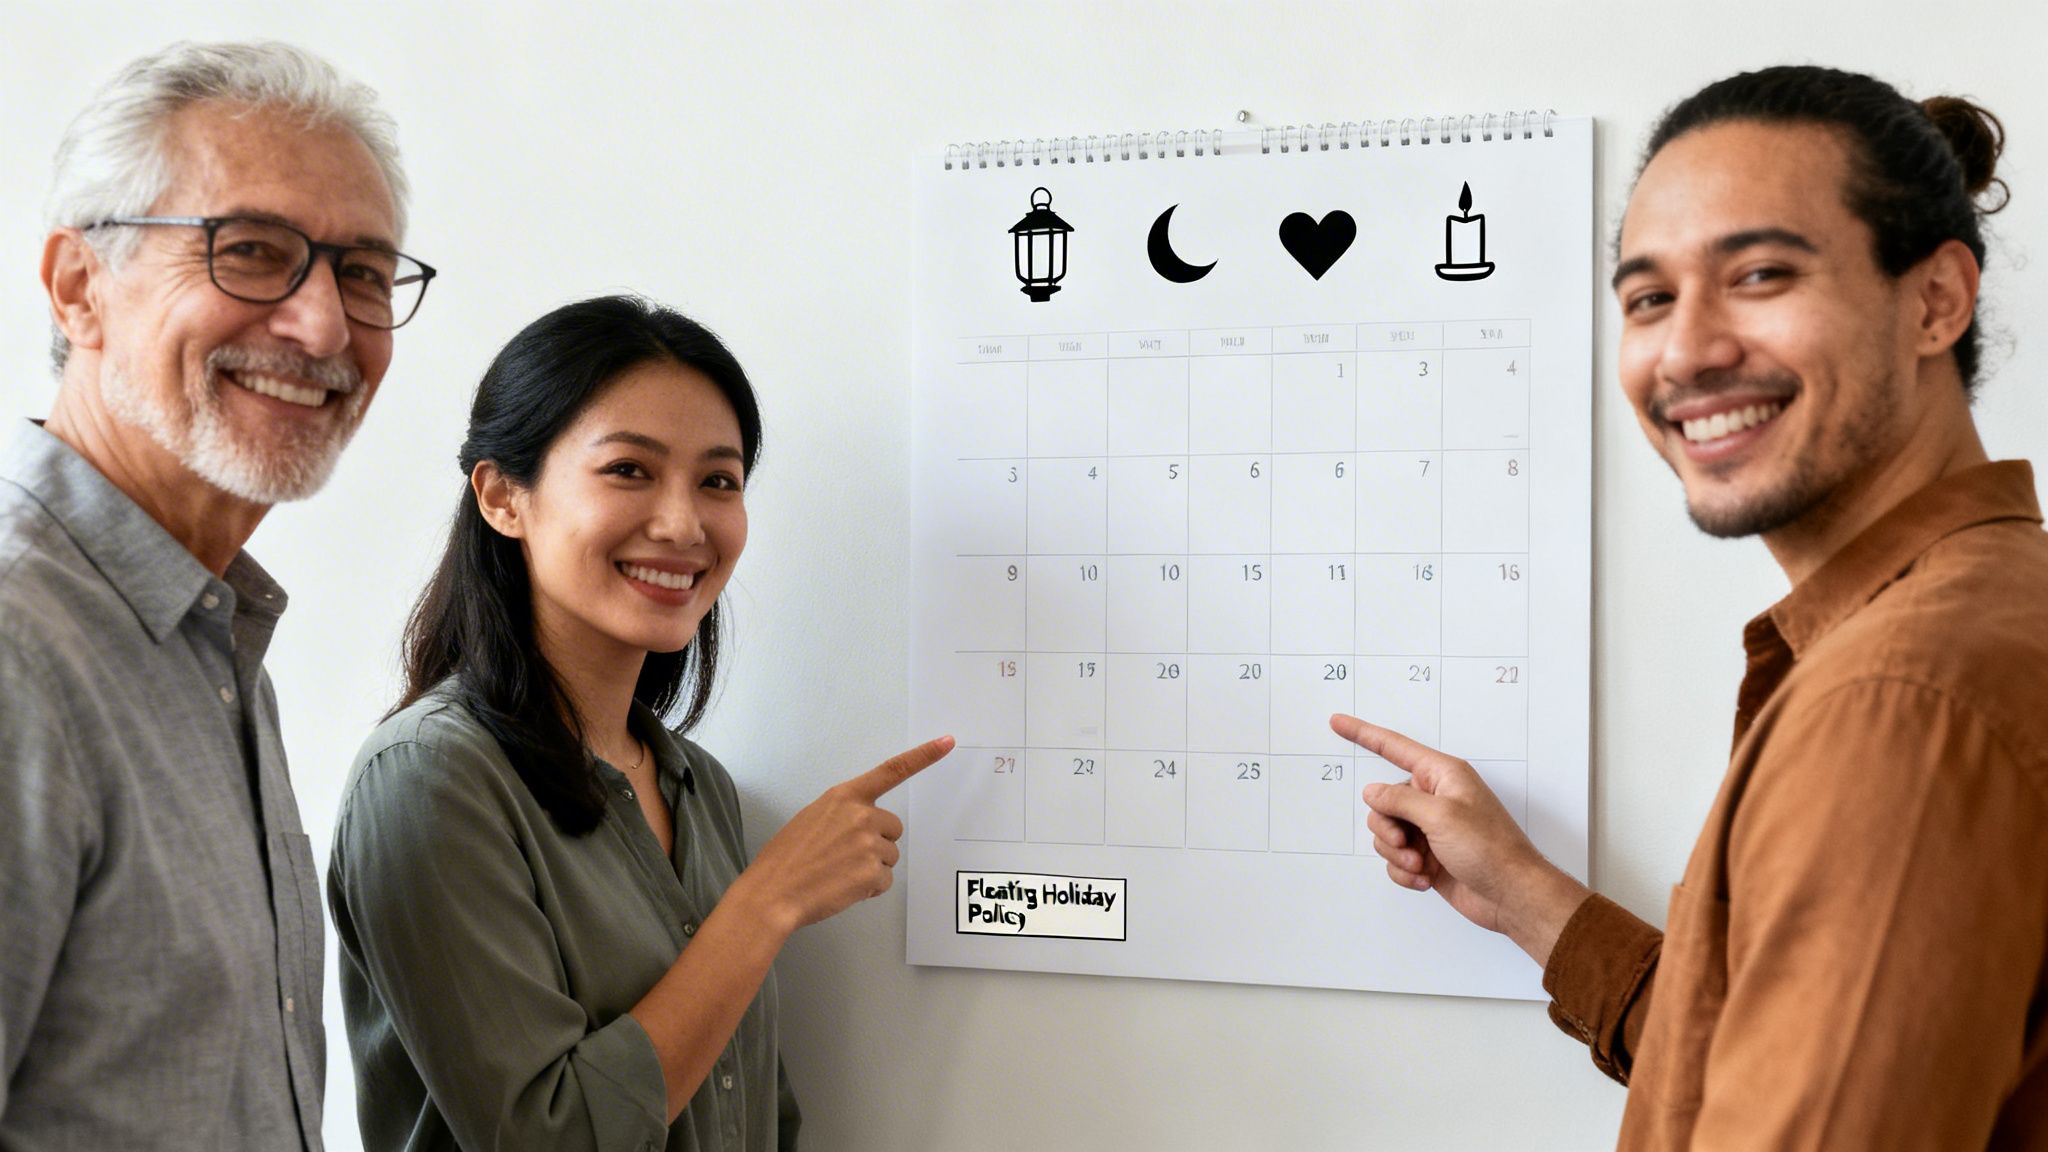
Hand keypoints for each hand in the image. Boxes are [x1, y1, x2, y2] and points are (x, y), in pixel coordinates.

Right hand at [740, 735, 954, 930]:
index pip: (892, 770)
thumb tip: (863, 825)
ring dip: (871, 867)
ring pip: (889, 856)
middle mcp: (861, 815)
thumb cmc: (786, 859)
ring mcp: (869, 844)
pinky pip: (884, 881)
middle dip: (877, 842)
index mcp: (844, 797)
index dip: (923, 755)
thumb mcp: (812, 818)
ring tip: (838, 873)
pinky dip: (869, 888)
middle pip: (893, 828)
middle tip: (845, 856)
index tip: (947, 742)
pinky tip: (843, 887)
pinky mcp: (872, 873)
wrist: (772, 894)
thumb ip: (843, 814)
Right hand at [1331, 714, 1586, 964]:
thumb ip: (1399, 800)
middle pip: (1383, 801)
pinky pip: (1395, 859)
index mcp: (1442, 776)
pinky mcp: (1426, 857)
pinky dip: (1404, 872)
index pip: (1394, 748)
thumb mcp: (1441, 816)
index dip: (1364, 734)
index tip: (1337, 722)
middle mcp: (1434, 799)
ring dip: (1397, 853)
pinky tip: (1424, 878)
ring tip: (1421, 865)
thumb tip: (1372, 791)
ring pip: (1385, 833)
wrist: (1510, 896)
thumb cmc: (1490, 849)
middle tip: (1406, 844)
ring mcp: (1429, 830)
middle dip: (1387, 827)